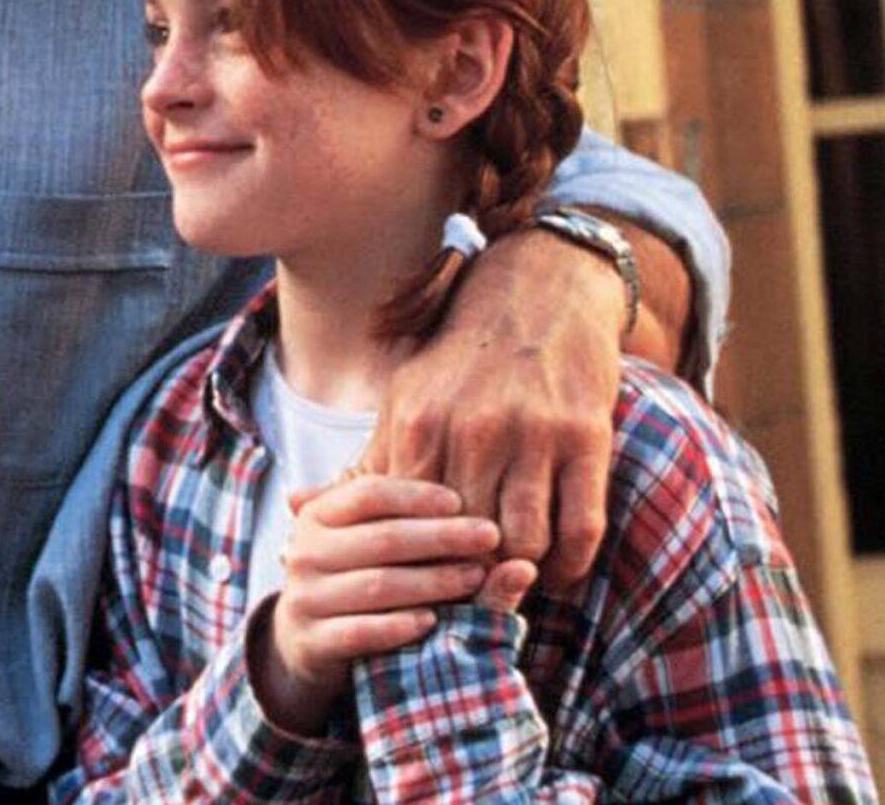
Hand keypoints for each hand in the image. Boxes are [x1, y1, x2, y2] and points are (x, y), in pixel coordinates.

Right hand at [249, 476, 498, 733]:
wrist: (304, 641)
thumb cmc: (351, 577)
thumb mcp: (363, 542)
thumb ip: (404, 520)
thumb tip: (461, 502)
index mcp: (317, 517)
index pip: (369, 494)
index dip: (417, 496)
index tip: (460, 502)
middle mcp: (304, 553)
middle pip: (383, 537)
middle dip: (442, 537)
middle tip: (488, 535)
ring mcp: (305, 599)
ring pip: (378, 585)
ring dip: (433, 581)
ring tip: (474, 577)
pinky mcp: (313, 642)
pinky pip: (360, 632)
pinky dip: (398, 626)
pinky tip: (432, 621)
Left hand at [366, 227, 626, 590]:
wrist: (543, 286)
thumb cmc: (467, 352)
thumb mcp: (406, 395)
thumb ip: (366, 462)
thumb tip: (300, 511)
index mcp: (419, 422)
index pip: (408, 526)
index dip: (416, 566)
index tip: (422, 586)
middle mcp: (473, 430)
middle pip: (466, 544)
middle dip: (469, 579)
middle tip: (473, 596)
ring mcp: (533, 434)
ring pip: (525, 543)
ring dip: (521, 575)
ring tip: (515, 583)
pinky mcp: (584, 437)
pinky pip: (579, 527)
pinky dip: (568, 564)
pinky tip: (556, 568)